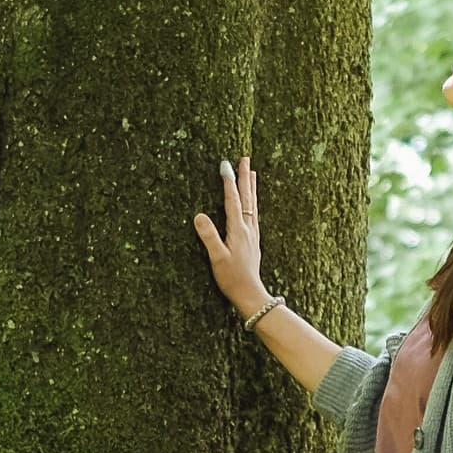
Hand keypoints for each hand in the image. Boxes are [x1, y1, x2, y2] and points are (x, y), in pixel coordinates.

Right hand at [192, 157, 267, 314]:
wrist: (249, 293)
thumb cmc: (232, 277)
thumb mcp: (217, 257)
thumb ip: (209, 236)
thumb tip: (199, 215)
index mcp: (238, 230)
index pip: (232, 201)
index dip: (228, 182)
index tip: (225, 165)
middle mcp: (248, 228)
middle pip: (246, 197)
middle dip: (244, 177)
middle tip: (244, 159)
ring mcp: (252, 233)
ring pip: (252, 204)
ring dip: (250, 187)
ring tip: (251, 172)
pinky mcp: (253, 240)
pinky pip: (253, 213)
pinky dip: (252, 201)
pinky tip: (252, 201)